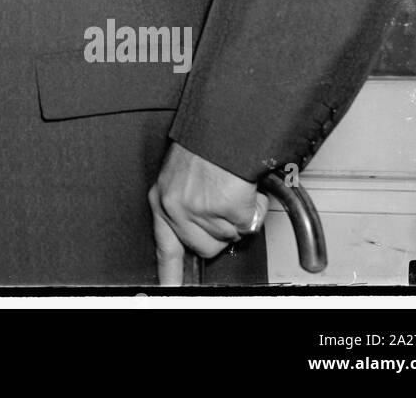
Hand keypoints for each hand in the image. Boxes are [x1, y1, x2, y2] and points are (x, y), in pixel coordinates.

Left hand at [148, 141, 267, 285]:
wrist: (222, 126)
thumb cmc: (205, 148)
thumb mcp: (181, 177)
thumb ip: (184, 206)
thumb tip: (202, 234)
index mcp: (162, 199)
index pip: (165, 248)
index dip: (170, 274)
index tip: (171, 289)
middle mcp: (175, 207)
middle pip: (205, 248)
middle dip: (220, 231)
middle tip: (222, 202)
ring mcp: (198, 209)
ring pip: (229, 237)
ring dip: (237, 217)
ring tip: (230, 188)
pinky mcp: (223, 208)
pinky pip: (247, 225)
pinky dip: (253, 209)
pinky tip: (242, 188)